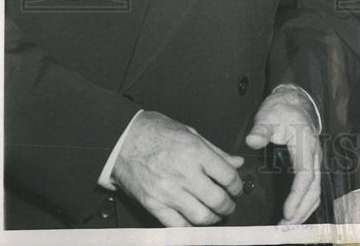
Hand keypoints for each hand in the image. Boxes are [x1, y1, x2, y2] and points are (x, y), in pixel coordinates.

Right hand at [112, 110, 243, 226]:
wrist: (122, 140)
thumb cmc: (155, 132)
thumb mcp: (191, 133)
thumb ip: (216, 151)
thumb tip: (236, 162)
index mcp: (195, 152)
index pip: (228, 176)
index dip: (238, 186)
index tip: (237, 188)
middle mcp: (183, 173)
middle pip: (217, 199)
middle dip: (229, 205)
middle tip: (230, 204)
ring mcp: (167, 191)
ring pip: (200, 216)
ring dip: (213, 218)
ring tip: (215, 214)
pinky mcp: (153, 204)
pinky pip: (176, 225)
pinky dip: (190, 227)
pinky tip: (194, 220)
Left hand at [245, 85, 321, 223]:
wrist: (294, 104)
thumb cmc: (281, 111)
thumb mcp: (269, 116)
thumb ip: (261, 129)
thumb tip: (252, 141)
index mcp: (306, 143)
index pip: (305, 174)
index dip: (297, 195)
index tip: (287, 211)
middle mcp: (314, 155)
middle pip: (314, 189)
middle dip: (300, 210)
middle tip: (283, 226)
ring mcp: (314, 161)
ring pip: (316, 192)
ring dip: (303, 211)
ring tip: (286, 225)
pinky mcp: (311, 166)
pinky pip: (312, 189)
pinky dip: (305, 205)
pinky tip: (293, 214)